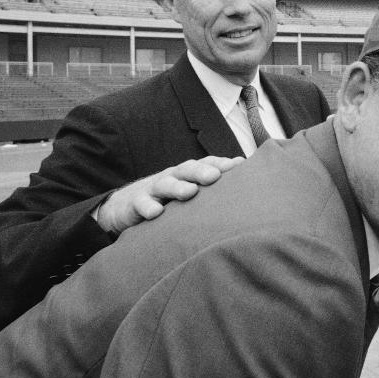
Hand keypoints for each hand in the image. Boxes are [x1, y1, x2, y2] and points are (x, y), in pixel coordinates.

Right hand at [96, 156, 243, 234]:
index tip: (240, 166)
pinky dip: (148, 207)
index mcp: (189, 174)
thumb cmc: (169, 199)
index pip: (207, 164)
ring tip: (190, 192)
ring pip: (166, 184)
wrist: (126, 205)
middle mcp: (174, 177)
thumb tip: (251, 192)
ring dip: (178, 188)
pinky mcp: (135, 203)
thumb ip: (214, 192)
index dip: (222, 164)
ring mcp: (154, 189)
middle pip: (188, 170)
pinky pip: (141, 204)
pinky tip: (156, 213)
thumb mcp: (190, 192)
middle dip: (202, 171)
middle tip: (215, 177)